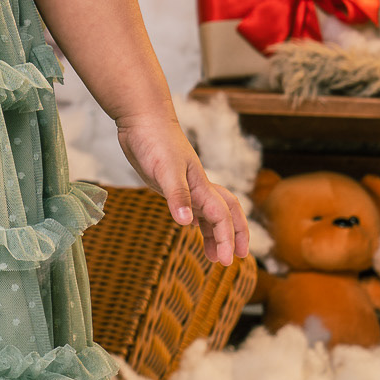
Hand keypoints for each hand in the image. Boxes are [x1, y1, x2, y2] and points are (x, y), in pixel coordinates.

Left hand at [116, 112, 249, 266]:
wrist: (142, 117)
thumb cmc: (155, 139)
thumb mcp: (164, 170)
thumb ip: (177, 196)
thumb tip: (187, 223)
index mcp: (201, 185)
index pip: (221, 217)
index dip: (227, 239)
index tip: (227, 262)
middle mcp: (198, 186)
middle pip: (227, 213)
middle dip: (235, 235)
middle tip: (237, 258)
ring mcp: (185, 185)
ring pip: (209, 213)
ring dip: (214, 233)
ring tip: (214, 256)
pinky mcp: (171, 184)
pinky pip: (192, 206)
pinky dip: (196, 220)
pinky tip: (191, 227)